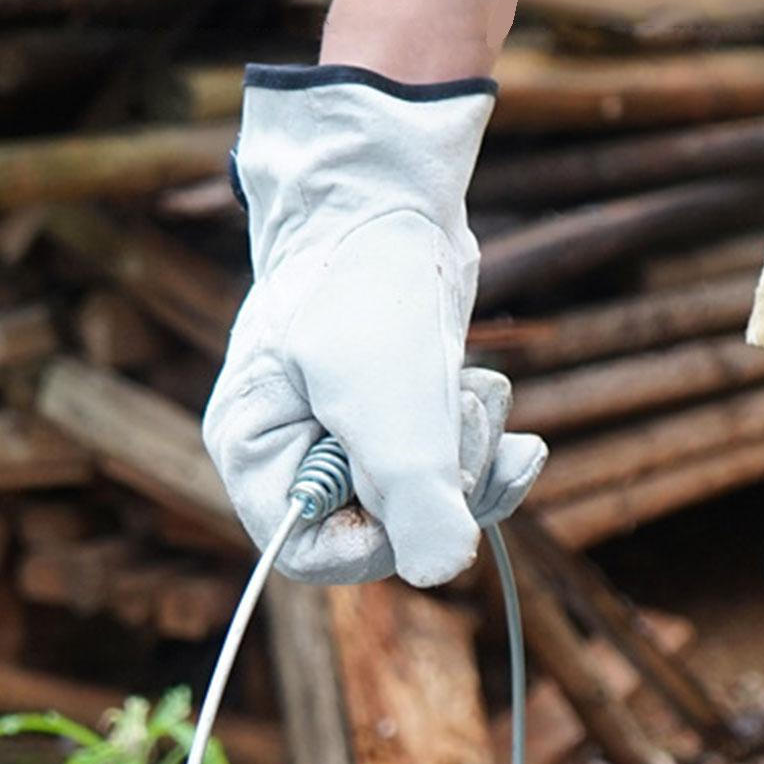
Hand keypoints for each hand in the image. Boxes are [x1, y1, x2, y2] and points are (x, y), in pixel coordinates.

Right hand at [201, 64, 546, 587]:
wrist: (391, 192)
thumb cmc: (365, 286)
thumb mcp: (385, 396)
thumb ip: (412, 492)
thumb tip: (444, 571)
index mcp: (257, 458)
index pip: (310, 554)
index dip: (379, 544)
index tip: (426, 497)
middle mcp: (297, 456)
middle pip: (383, 531)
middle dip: (442, 483)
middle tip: (458, 412)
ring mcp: (350, 438)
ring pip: (430, 502)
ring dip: (472, 454)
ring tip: (474, 384)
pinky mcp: (399, 421)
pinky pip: (452, 470)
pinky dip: (486, 446)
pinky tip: (505, 412)